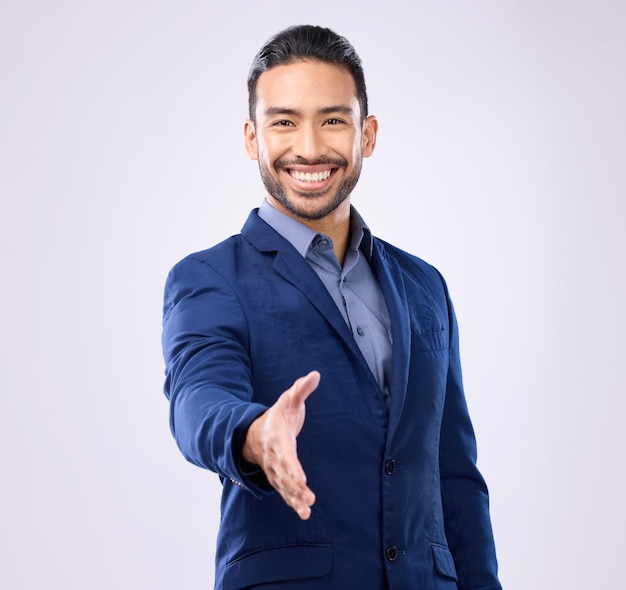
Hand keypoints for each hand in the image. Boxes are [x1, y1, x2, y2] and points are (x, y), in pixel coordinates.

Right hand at [242, 371, 319, 519]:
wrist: (255, 433)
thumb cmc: (278, 415)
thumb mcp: (289, 400)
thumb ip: (301, 389)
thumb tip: (315, 374)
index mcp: (277, 438)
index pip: (285, 455)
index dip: (292, 468)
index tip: (301, 479)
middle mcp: (274, 457)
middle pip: (284, 474)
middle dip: (295, 487)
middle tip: (308, 497)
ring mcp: (275, 470)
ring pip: (283, 487)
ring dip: (295, 498)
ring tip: (307, 510)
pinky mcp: (279, 478)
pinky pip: (285, 492)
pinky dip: (293, 502)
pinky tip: (304, 512)